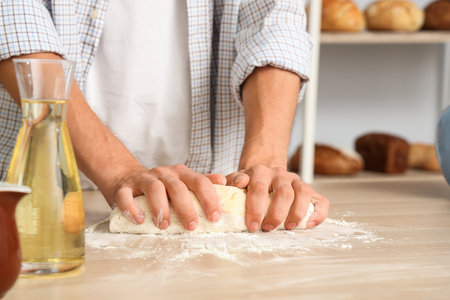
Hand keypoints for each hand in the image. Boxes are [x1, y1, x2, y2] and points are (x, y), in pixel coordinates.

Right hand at [110, 164, 225, 230]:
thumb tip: (224, 181)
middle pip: (178, 187)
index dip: (209, 199)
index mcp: (182, 173)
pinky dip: (132, 208)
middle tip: (192, 226)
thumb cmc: (162, 186)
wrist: (128, 178)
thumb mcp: (184, 181)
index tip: (215, 217)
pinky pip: (126, 196)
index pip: (199, 182)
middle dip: (186, 208)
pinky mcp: (124, 188)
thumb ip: (203, 183)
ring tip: (164, 226)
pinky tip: (139, 220)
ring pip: (154, 189)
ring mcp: (144, 179)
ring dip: (160, 208)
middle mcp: (164, 174)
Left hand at [226, 165, 328, 231]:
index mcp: (260, 172)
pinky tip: (308, 225)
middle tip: (267, 228)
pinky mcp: (310, 191)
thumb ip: (232, 181)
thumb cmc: (249, 183)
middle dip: (276, 214)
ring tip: (288, 227)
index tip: (251, 225)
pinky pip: (321, 201)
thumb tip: (234, 183)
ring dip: (296, 213)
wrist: (264, 173)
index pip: (258, 188)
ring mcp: (296, 182)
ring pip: (303, 193)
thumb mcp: (235, 180)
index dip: (255, 208)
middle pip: (283, 193)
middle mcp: (280, 175)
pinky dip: (318, 215)